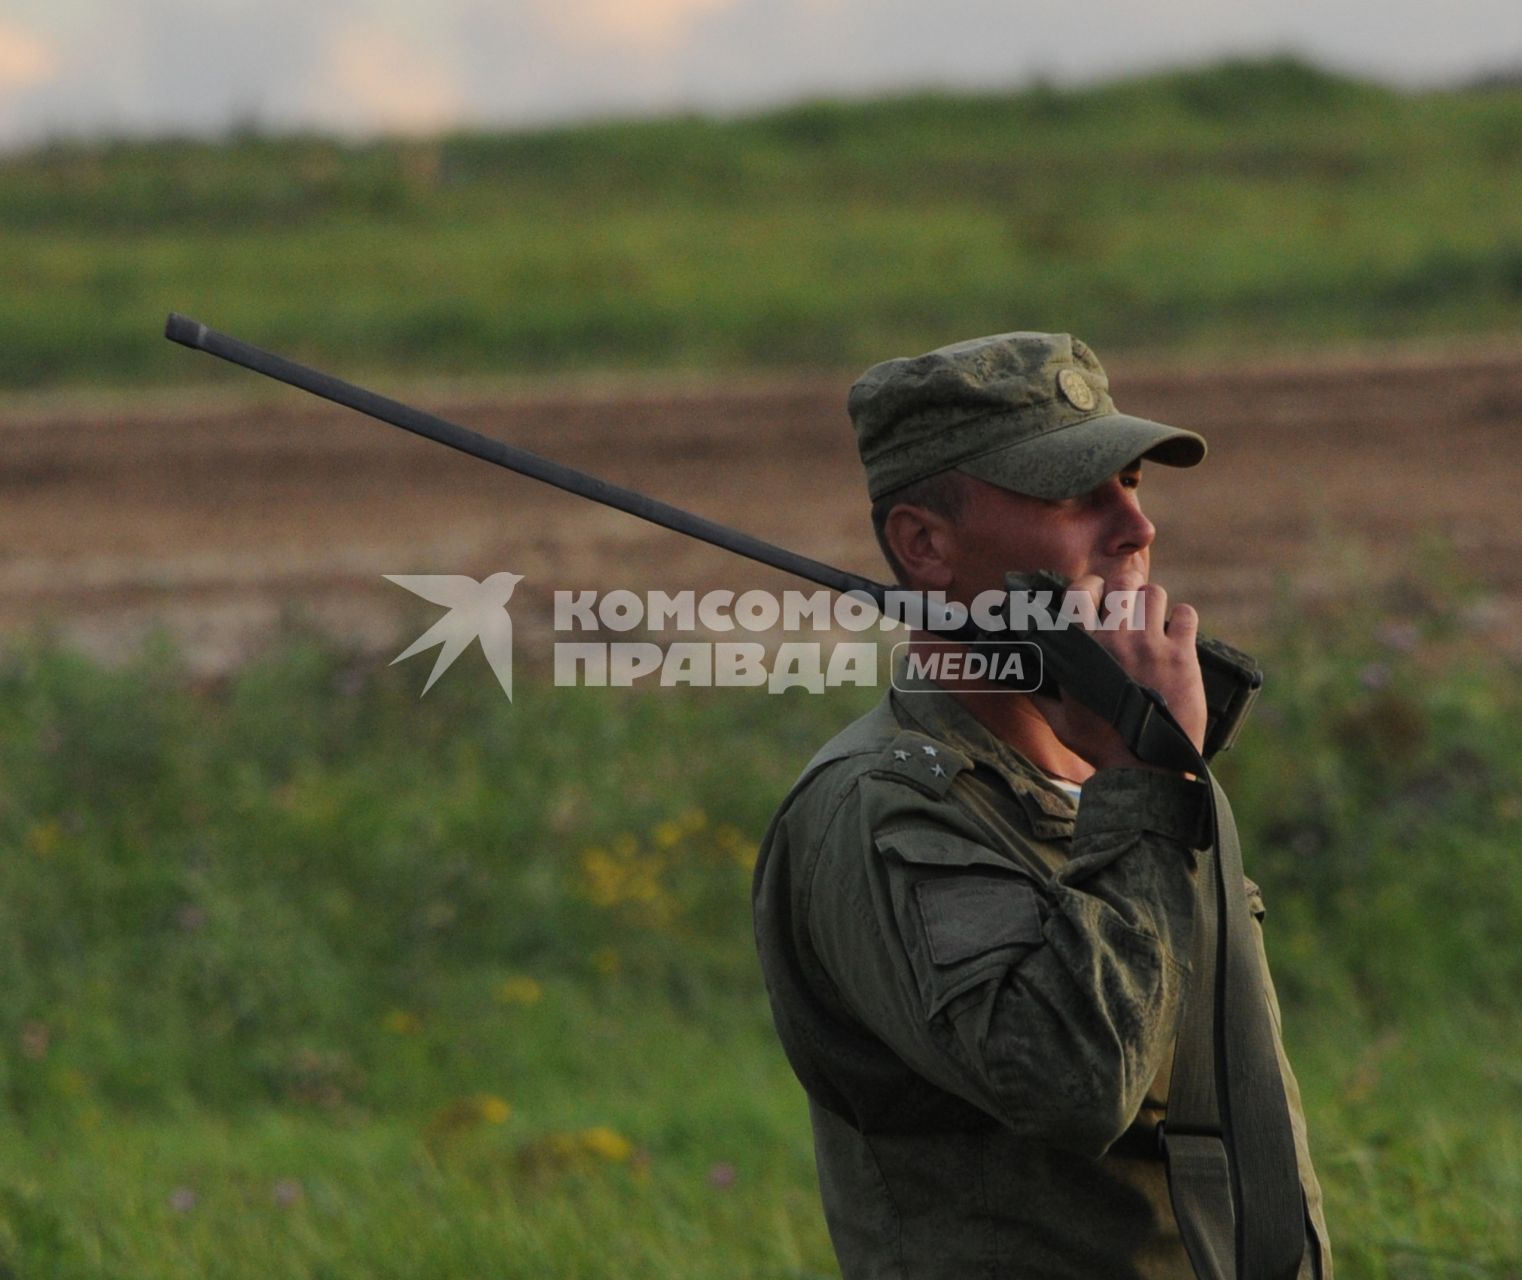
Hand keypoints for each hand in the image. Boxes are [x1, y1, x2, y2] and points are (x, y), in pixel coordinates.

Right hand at [1032, 575, 1206, 770]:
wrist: (1146, 767)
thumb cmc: (1101, 747)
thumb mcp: (1061, 722)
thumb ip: (1042, 696)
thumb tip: (1022, 684)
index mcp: (1083, 648)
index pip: (1080, 592)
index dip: (1089, 586)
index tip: (1095, 594)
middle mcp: (1115, 638)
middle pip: (1122, 584)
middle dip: (1125, 588)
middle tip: (1128, 601)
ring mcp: (1150, 644)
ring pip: (1154, 593)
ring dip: (1152, 602)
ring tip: (1152, 618)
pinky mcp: (1182, 655)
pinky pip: (1186, 614)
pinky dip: (1182, 619)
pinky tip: (1177, 633)